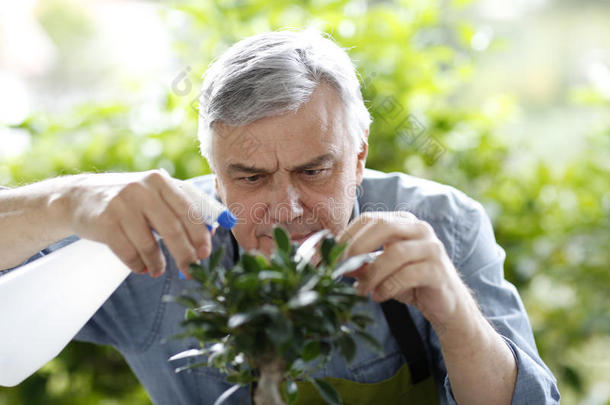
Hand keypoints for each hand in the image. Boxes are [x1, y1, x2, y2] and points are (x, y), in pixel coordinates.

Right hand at [60, 170, 212, 277]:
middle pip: (172, 229)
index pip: (188, 210)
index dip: (200, 235)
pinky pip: (128, 252)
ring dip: (157, 263)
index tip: (205, 254)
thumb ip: (180, 207)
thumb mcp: (153, 194)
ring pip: (149, 244)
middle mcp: (142, 189)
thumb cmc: (128, 200)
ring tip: (158, 270)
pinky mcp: (104, 222)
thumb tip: (212, 230)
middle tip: (190, 270)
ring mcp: (121, 205)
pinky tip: (142, 267)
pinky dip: (138, 264)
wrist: (78, 196)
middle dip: (184, 254)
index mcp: (160, 181)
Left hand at [338, 211, 469, 331]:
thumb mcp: (379, 272)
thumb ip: (358, 264)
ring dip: (372, 273)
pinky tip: (378, 296)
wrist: (446, 306)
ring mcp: (431, 248)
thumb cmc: (410, 283)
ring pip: (395, 253)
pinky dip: (388, 287)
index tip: (329, 254)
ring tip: (361, 290)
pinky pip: (408, 275)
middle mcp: (419, 229)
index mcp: (403, 222)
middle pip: (383, 225)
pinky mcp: (438, 270)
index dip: (346, 235)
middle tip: (341, 267)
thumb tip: (331, 262)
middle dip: (357, 246)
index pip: (369, 218)